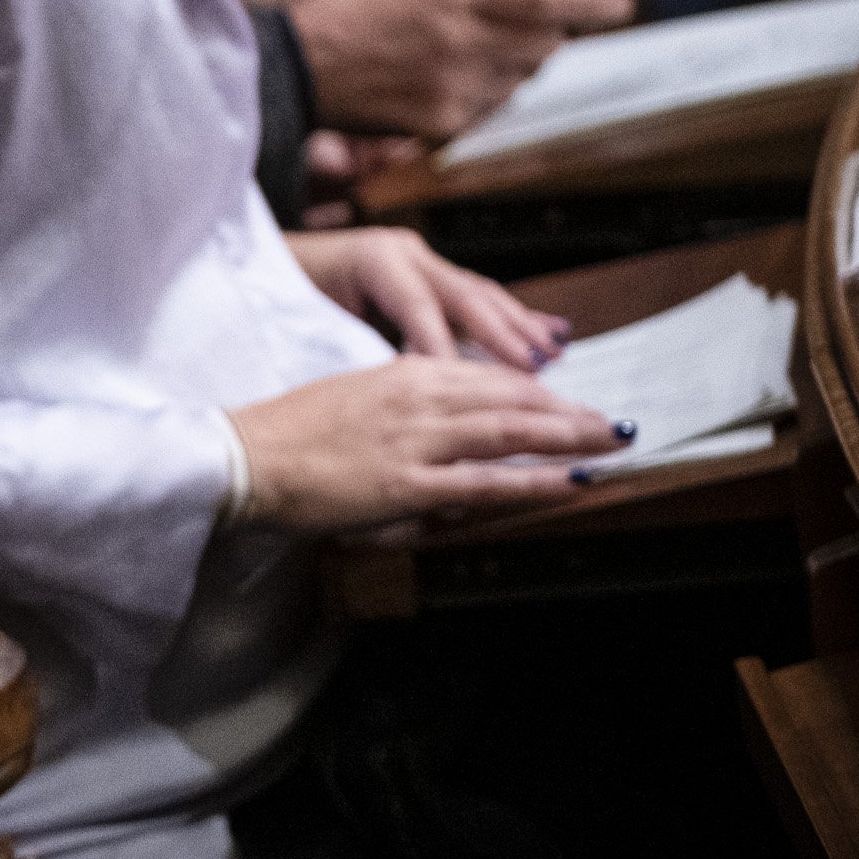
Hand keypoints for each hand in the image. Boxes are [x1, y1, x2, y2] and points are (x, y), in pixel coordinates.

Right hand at [228, 358, 630, 532]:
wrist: (246, 456)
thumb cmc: (289, 434)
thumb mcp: (353, 402)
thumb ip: (401, 409)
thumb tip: (441, 431)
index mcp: (403, 375)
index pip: (487, 378)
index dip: (538, 390)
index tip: (570, 401)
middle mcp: (417, 399)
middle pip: (512, 399)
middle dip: (570, 411)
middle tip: (613, 421)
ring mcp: (416, 441)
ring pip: (510, 432)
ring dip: (569, 437)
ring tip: (610, 444)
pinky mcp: (408, 483)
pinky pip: (487, 481)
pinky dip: (536, 480)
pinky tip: (571, 480)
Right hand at [240, 0, 637, 138]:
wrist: (288, 70)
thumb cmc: (329, 8)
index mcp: (454, 0)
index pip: (546, 0)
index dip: (592, 2)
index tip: (620, 3)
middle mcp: (463, 48)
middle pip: (544, 43)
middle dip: (546, 29)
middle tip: (528, 18)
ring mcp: (454, 90)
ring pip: (522, 78)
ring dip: (518, 61)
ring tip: (483, 46)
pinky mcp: (439, 123)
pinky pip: (491, 108)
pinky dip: (490, 91)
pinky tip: (459, 76)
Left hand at [284, 226, 568, 367]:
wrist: (272, 266)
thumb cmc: (288, 298)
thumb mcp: (313, 320)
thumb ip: (355, 346)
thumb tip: (396, 385)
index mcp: (372, 259)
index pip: (415, 304)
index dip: (442, 344)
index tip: (464, 383)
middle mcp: (405, 253)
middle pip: (462, 293)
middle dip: (502, 334)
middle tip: (535, 370)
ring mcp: (424, 259)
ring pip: (480, 293)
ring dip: (519, 328)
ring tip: (551, 357)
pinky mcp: (434, 272)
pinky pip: (480, 298)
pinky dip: (513, 321)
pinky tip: (545, 338)